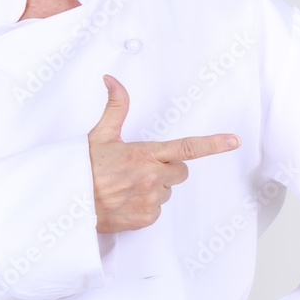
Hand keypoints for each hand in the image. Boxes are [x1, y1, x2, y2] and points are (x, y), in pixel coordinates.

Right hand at [87, 74, 239, 233]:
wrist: (66, 202)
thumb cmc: (82, 168)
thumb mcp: (100, 134)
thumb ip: (115, 107)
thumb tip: (112, 80)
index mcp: (145, 154)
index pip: (187, 148)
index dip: (213, 144)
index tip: (233, 141)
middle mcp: (151, 177)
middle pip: (180, 172)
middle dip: (167, 169)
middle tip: (140, 168)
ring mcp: (149, 200)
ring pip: (166, 192)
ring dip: (154, 188)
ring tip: (127, 186)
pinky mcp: (144, 219)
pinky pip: (156, 211)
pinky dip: (145, 207)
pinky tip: (125, 201)